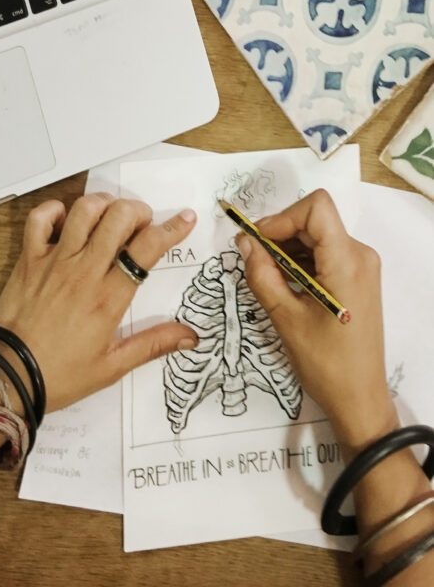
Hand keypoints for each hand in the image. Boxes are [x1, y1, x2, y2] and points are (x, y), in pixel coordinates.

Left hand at [0, 194, 198, 412]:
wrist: (8, 377)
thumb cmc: (59, 375)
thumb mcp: (113, 366)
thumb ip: (153, 344)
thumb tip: (190, 337)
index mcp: (108, 298)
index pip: (147, 248)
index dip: (171, 228)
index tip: (184, 219)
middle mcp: (84, 271)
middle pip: (118, 218)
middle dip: (138, 211)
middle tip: (143, 222)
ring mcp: (54, 261)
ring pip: (84, 210)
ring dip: (104, 204)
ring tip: (111, 215)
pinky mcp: (29, 259)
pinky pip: (40, 218)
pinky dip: (55, 209)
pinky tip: (67, 219)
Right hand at [236, 189, 396, 453]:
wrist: (360, 398)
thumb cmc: (325, 364)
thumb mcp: (285, 318)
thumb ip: (262, 274)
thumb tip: (245, 241)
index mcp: (347, 262)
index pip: (317, 208)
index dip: (283, 217)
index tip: (259, 241)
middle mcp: (360, 256)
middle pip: (315, 219)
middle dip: (280, 233)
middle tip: (254, 259)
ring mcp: (362, 266)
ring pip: (318, 235)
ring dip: (289, 248)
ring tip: (269, 277)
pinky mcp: (358, 277)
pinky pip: (326, 253)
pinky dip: (302, 260)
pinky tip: (286, 285)